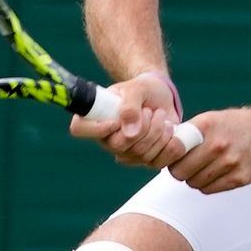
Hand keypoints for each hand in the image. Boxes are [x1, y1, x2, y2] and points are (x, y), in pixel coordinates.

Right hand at [68, 74, 189, 168]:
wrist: (163, 97)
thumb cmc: (144, 90)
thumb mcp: (138, 88)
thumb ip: (130, 105)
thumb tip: (130, 133)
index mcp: (96, 118)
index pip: (80, 129)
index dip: (98, 127)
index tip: (118, 118)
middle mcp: (108, 139)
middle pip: (119, 146)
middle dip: (142, 126)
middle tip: (150, 111)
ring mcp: (127, 153)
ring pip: (141, 155)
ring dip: (158, 132)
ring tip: (161, 116)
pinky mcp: (147, 160)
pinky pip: (158, 162)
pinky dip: (169, 145)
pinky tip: (170, 130)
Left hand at [167, 108, 250, 193]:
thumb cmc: (235, 127)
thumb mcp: (210, 119)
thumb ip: (187, 132)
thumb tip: (160, 146)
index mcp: (207, 126)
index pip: (173, 150)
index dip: (170, 156)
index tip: (174, 156)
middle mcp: (219, 144)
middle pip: (180, 172)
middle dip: (180, 171)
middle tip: (186, 166)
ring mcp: (230, 162)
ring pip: (194, 183)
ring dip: (194, 179)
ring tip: (203, 168)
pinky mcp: (239, 178)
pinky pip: (209, 190)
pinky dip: (207, 185)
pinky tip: (214, 174)